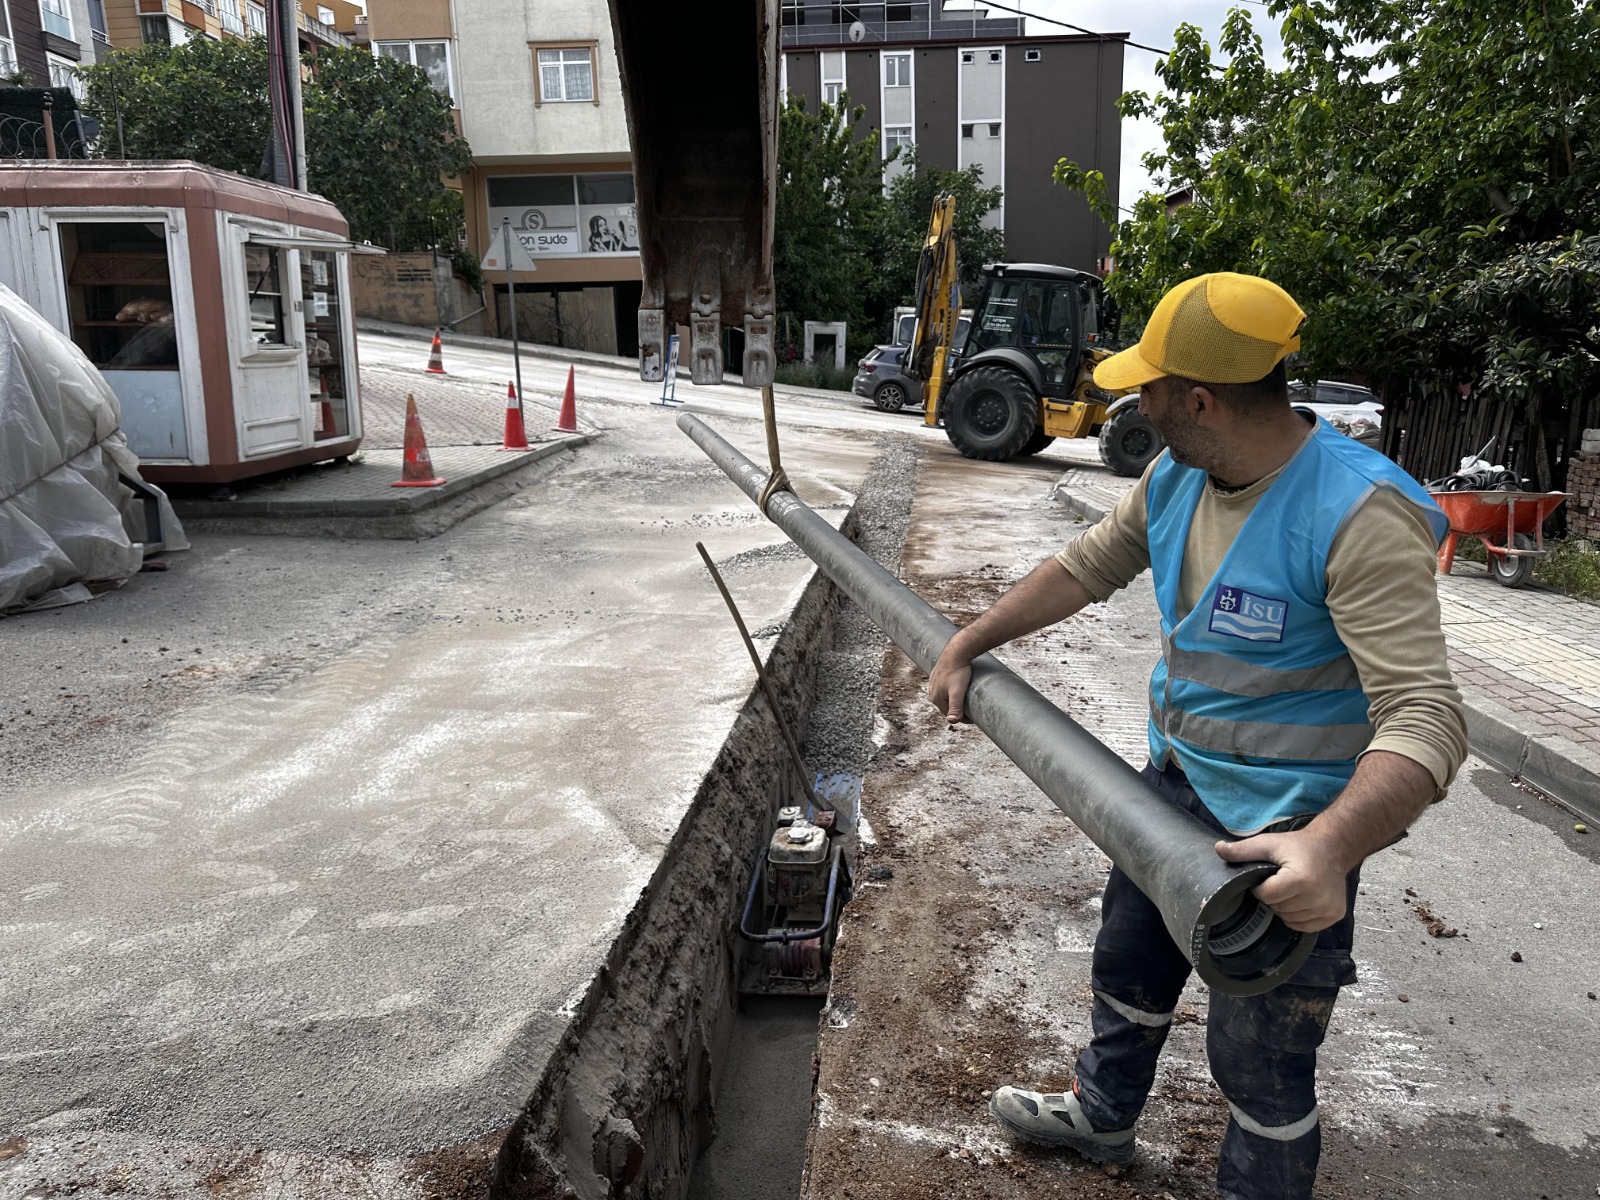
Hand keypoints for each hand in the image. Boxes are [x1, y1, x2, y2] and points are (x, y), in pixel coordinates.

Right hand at [928, 646, 973, 722]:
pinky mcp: (938, 674)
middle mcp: (932, 691)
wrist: (956, 651)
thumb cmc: (958, 671)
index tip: (975, 717)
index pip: (950, 714)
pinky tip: (960, 687)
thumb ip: (955, 707)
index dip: (963, 718)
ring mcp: (934, 682)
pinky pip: (945, 686)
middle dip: (959, 708)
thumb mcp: (958, 692)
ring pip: (946, 695)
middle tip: (973, 708)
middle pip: (948, 705)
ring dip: (956, 699)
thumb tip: (952, 722)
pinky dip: (952, 689)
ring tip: (968, 698)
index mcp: (935, 698)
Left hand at [1214, 830, 1348, 932]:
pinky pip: (1305, 926)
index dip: (1260, 888)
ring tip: (1290, 890)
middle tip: (1279, 882)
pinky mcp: (1335, 915)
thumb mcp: (1269, 843)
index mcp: (1301, 878)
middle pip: (1279, 908)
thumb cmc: (1297, 846)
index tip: (1265, 878)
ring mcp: (1328, 908)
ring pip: (1290, 919)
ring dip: (1284, 908)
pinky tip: (1300, 900)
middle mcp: (1318, 896)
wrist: (1333, 849)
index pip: (1267, 896)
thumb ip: (1243, 850)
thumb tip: (1217, 849)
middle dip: (1273, 898)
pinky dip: (1297, 917)